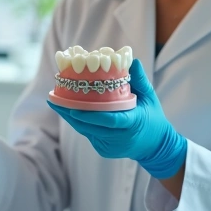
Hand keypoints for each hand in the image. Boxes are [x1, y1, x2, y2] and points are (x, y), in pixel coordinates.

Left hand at [48, 59, 186, 178]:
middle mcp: (120, 138)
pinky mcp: (104, 151)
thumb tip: (132, 60)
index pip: (110, 120)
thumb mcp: (150, 98)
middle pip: (91, 126)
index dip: (90, 115)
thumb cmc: (153, 118)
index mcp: (133, 123)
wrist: (156, 146)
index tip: (73, 108)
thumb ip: (140, 80)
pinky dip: (79, 123)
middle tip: (54, 99)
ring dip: (70, 117)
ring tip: (56, 102)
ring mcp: (111, 146)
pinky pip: (89, 134)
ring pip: (86, 131)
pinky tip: (67, 110)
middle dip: (71, 113)